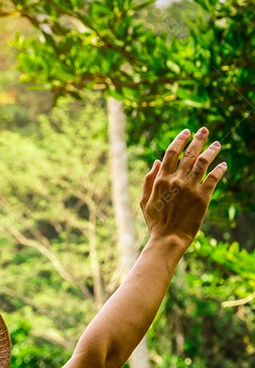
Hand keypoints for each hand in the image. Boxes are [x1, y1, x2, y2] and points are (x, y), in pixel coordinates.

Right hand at [140, 126, 226, 246]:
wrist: (168, 238)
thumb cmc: (155, 221)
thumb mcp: (144, 200)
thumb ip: (149, 180)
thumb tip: (157, 161)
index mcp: (161, 179)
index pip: (172, 152)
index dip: (180, 140)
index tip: (187, 132)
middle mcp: (176, 180)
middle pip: (190, 153)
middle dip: (198, 139)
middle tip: (204, 130)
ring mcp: (190, 188)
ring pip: (203, 162)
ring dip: (211, 151)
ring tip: (217, 144)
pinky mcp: (203, 197)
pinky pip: (213, 178)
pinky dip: (219, 169)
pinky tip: (223, 164)